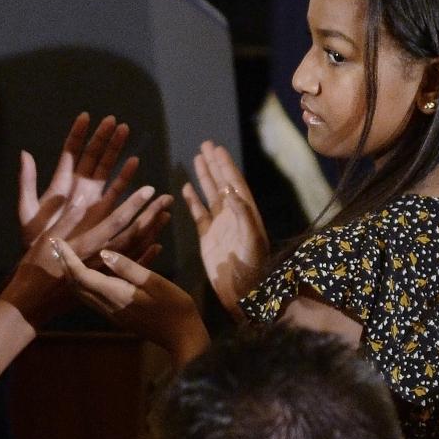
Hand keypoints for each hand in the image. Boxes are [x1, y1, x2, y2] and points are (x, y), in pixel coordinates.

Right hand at [2, 182, 170, 328]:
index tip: (148, 189)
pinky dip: (146, 257)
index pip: (115, 222)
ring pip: (135, 252)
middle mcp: (100, 260)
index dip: (133, 205)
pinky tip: (158, 245)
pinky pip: (130, 271)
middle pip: (132, 236)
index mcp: (84, 246)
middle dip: (150, 216)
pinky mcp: (105, 284)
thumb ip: (64, 219)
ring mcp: (105, 274)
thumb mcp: (41, 239)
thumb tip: (81, 197)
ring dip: (152, 233)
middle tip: (166, 199)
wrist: (32, 303)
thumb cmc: (34, 267)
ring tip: (166, 214)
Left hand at [18, 113, 137, 247]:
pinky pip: (116, 190)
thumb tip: (24, 152)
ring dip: (116, 150)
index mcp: (60, 183)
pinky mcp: (103, 212)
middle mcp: (79, 187)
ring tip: (125, 131)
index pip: (71, 152)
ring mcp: (93, 198)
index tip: (86, 116)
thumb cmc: (36, 239)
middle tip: (114, 119)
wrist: (48, 265)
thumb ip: (27, 182)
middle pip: (93, 156)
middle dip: (103, 137)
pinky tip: (133, 162)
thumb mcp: (26, 211)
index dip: (78, 134)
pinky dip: (124, 176)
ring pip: (106, 168)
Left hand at [54, 240, 209, 365]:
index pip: (82, 275)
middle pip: (75, 286)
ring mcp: (111, 314)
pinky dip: (83, 283)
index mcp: (116, 295)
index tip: (58, 241)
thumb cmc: (175, 307)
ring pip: (81, 294)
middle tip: (55, 245)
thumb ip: (128, 268)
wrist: (182, 338)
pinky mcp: (117, 316)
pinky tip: (87, 272)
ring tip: (66, 256)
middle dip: (63, 265)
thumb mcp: (155, 282)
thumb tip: (104, 254)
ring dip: (71, 274)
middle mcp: (108, 306)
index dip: (68, 258)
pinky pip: (92, 298)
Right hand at [182, 141, 268, 317]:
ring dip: (204, 178)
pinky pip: (199, 215)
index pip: (235, 184)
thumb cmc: (252, 269)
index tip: (217, 149)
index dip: (226, 166)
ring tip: (197, 158)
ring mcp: (220, 226)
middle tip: (206, 145)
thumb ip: (244, 216)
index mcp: (246, 213)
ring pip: (210, 196)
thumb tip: (232, 192)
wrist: (242, 294)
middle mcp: (233, 216)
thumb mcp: (252, 241)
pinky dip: (193, 201)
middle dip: (215, 165)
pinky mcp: (207, 239)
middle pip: (223, 184)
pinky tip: (186, 188)